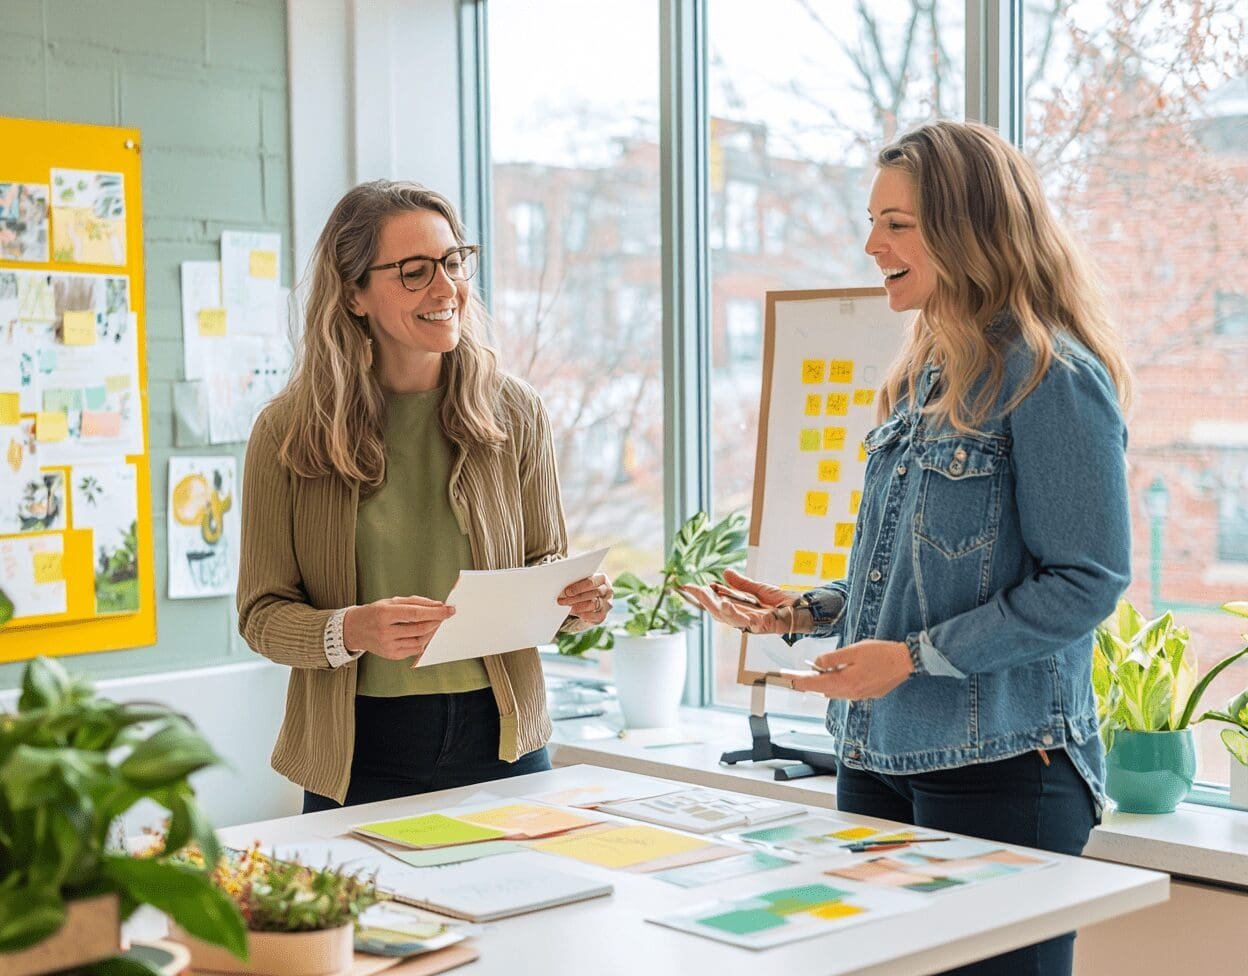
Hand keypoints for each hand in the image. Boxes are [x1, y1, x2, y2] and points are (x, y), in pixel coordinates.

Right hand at [342, 595, 454, 664]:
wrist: (354, 629)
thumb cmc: (375, 612)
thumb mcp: (391, 601)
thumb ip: (415, 602)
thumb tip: (438, 605)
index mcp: (385, 614)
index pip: (416, 614)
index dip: (436, 612)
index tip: (450, 609)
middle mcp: (385, 632)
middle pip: (420, 629)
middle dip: (437, 622)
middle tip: (446, 615)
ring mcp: (388, 646)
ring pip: (420, 641)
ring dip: (432, 632)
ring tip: (436, 623)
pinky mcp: (391, 655)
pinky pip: (414, 649)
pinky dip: (423, 641)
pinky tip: (425, 634)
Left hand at [558, 574, 612, 624]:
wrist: (590, 598)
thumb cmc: (582, 587)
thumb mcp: (580, 582)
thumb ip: (575, 582)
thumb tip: (562, 587)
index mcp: (602, 578)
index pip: (591, 582)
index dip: (578, 588)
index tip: (567, 592)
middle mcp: (608, 590)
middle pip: (592, 594)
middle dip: (575, 598)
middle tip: (561, 600)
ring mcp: (607, 603)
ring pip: (593, 605)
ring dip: (577, 606)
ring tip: (566, 607)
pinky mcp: (604, 614)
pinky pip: (595, 616)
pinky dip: (584, 615)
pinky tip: (575, 612)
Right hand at [679, 569, 800, 635]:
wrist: (802, 609)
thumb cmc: (782, 602)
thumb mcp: (758, 589)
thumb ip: (741, 583)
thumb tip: (725, 572)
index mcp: (739, 611)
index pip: (716, 604)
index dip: (702, 596)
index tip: (688, 586)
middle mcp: (743, 619)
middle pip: (718, 612)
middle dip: (703, 600)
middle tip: (691, 588)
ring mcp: (751, 624)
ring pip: (728, 618)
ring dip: (715, 606)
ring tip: (705, 594)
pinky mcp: (762, 625)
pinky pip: (745, 621)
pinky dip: (734, 613)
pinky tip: (726, 604)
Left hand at [787, 639, 912, 698]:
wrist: (906, 662)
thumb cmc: (880, 653)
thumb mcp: (854, 651)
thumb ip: (833, 658)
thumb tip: (818, 663)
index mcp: (844, 681)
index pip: (813, 683)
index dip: (797, 680)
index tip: (783, 677)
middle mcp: (850, 692)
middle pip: (821, 689)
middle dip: (806, 682)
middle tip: (792, 676)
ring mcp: (859, 695)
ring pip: (833, 692)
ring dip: (821, 684)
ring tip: (811, 675)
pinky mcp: (867, 694)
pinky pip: (845, 691)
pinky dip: (836, 684)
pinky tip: (835, 676)